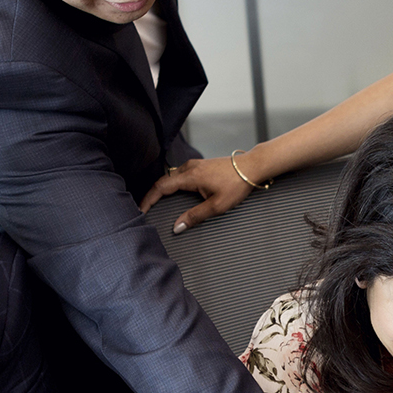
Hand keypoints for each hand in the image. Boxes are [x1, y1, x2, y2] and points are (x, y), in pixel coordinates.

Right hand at [138, 155, 258, 232]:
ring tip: (156, 203)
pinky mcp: (200, 165)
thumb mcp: (217, 205)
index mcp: (189, 176)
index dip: (148, 199)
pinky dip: (172, 184)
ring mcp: (194, 165)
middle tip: (145, 209)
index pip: (160, 187)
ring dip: (162, 189)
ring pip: (171, 177)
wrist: (252, 167)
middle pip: (162, 181)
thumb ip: (195, 216)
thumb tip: (177, 227)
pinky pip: (180, 174)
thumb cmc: (237, 184)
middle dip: (152, 195)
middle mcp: (189, 167)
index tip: (141, 210)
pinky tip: (174, 193)